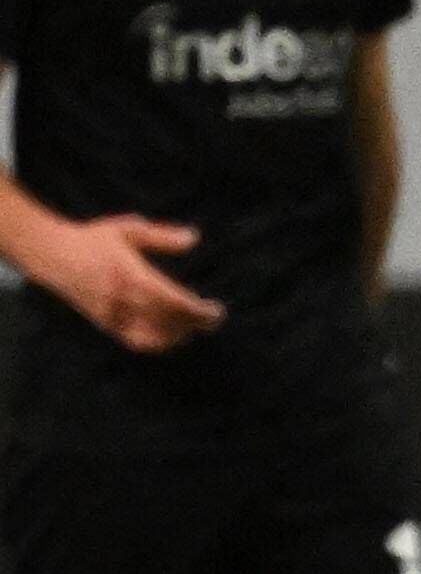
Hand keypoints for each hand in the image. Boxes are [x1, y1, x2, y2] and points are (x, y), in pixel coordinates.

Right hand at [40, 215, 223, 353]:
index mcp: (131, 276)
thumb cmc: (92, 239)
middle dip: (194, 324)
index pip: (173, 301)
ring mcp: (112, 315)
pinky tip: (171, 336)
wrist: (51, 254)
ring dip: (178, 336)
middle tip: (211, 318)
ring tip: (194, 326)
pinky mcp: (105, 323)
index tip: (216, 311)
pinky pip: (135, 342)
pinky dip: (157, 344)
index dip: (198, 311)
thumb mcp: (128, 229)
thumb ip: (162, 236)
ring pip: (153, 337)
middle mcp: (123, 300)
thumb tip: (194, 238)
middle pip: (167, 322)